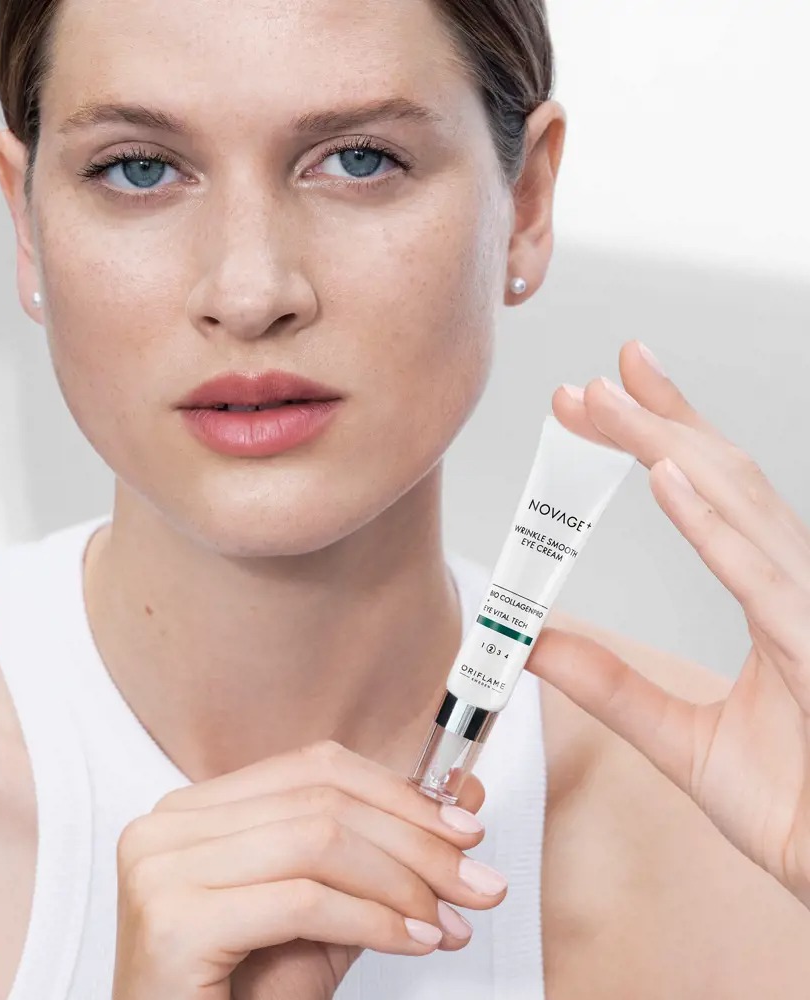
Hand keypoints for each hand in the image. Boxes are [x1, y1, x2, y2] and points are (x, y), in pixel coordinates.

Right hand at [110, 739, 506, 999]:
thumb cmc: (242, 998)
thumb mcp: (319, 917)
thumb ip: (375, 859)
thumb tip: (459, 803)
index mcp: (194, 809)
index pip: (311, 768)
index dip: (395, 792)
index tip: (462, 830)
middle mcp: (167, 824)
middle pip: (320, 801)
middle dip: (415, 842)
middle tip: (475, 881)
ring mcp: (161, 866)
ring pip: (317, 842)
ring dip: (401, 882)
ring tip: (446, 921)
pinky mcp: (173, 920)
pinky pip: (301, 901)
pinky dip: (373, 920)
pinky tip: (412, 940)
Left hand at [527, 339, 809, 907]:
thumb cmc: (800, 809)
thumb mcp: (682, 743)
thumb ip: (611, 688)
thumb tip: (533, 643)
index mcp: (772, 600)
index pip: (711, 497)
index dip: (663, 435)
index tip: (603, 395)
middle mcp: (798, 591)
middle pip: (721, 481)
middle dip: (653, 423)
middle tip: (588, 383)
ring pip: (740, 507)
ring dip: (669, 446)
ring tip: (607, 400)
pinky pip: (764, 578)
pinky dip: (714, 526)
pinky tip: (667, 475)